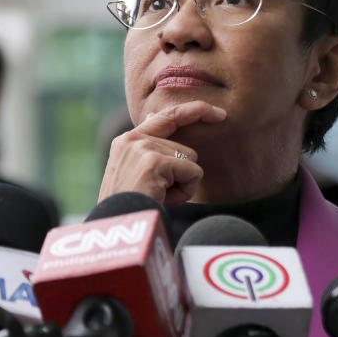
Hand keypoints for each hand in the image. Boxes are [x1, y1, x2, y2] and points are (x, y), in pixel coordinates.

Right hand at [98, 101, 225, 206]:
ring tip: (158, 197)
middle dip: (181, 176)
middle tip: (159, 195)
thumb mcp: (134, 170)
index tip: (220, 113)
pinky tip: (164, 199)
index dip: (195, 111)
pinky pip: (192, 173)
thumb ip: (147, 146)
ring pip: (191, 162)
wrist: (118, 225)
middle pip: (186, 150)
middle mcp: (133, 139)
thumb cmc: (128, 206)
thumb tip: (153, 115)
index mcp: (127, 140)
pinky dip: (185, 191)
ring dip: (182, 185)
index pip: (167, 116)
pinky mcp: (155, 161)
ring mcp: (143, 148)